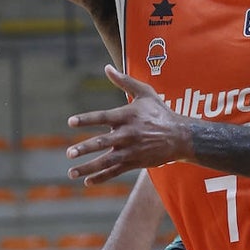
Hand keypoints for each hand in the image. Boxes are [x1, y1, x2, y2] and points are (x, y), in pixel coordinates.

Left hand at [66, 64, 189, 184]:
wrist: (180, 136)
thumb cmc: (160, 111)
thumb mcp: (145, 92)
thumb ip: (124, 81)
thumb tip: (107, 68)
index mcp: (128, 115)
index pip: (103, 117)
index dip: (87, 119)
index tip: (71, 122)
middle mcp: (128, 133)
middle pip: (102, 142)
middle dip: (85, 148)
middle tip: (69, 152)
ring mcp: (131, 150)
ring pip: (106, 161)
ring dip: (88, 167)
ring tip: (72, 172)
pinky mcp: (134, 162)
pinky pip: (115, 171)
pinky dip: (102, 177)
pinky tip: (88, 181)